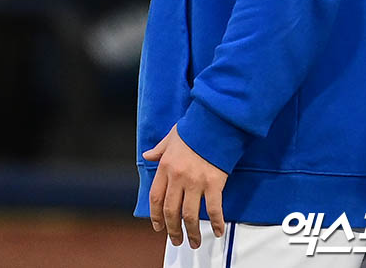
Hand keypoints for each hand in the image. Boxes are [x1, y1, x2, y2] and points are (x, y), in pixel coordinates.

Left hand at [143, 125, 227, 248]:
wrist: (213, 123)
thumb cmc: (193, 129)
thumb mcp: (171, 137)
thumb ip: (159, 149)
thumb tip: (148, 155)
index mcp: (165, 167)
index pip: (156, 197)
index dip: (155, 215)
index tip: (158, 226)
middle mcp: (178, 177)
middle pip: (171, 210)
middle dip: (172, 229)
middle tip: (176, 240)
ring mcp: (196, 182)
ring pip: (189, 214)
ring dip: (191, 232)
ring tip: (194, 242)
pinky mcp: (213, 183)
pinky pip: (213, 209)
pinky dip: (215, 222)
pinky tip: (217, 231)